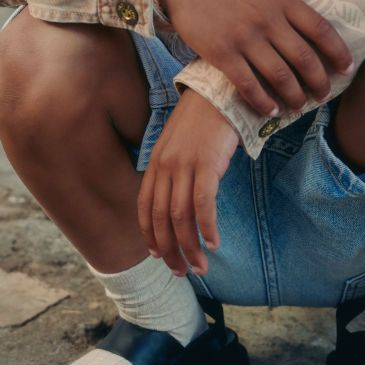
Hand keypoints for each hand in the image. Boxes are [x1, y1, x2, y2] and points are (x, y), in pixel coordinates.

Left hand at [137, 88, 239, 275]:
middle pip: (161, 219)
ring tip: (201, 267)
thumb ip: (175, 168)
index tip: (158, 255)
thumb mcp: (179, 143)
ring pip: (180, 217)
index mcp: (156, 162)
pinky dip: (206, 227)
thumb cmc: (204, 119)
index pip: (145, 208)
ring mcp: (184, 165)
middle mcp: (165, 166)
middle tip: (181, 272)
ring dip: (190, 247)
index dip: (150, 235)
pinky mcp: (206, 163)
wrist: (219, 92)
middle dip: (170, 251)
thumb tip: (180, 195)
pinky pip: (203, 203)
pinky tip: (213, 243)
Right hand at [155, 0, 352, 115]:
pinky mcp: (221, 53)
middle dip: (319, 82)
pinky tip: (270, 110)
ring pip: (280, 76)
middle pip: (305, 59)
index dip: (338, 52)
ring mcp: (244, 38)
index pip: (321, 29)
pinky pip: (247, 84)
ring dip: (294, 96)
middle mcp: (268, 20)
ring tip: (298, 106)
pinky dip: (262, 102)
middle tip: (323, 94)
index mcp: (281, 0)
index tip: (348, 68)